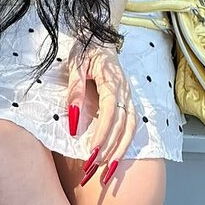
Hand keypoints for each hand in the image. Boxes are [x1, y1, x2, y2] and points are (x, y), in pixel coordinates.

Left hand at [66, 38, 135, 187]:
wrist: (99, 34)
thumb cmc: (86, 48)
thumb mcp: (75, 65)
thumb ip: (75, 91)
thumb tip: (73, 121)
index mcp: (112, 79)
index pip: (110, 112)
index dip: (102, 134)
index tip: (91, 152)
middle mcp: (124, 89)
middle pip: (122, 125)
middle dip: (109, 150)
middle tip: (93, 168)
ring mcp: (128, 95)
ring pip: (130, 128)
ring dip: (120, 151)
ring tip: (107, 170)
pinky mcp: (127, 99)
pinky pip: (131, 124)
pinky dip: (125, 142)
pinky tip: (116, 156)